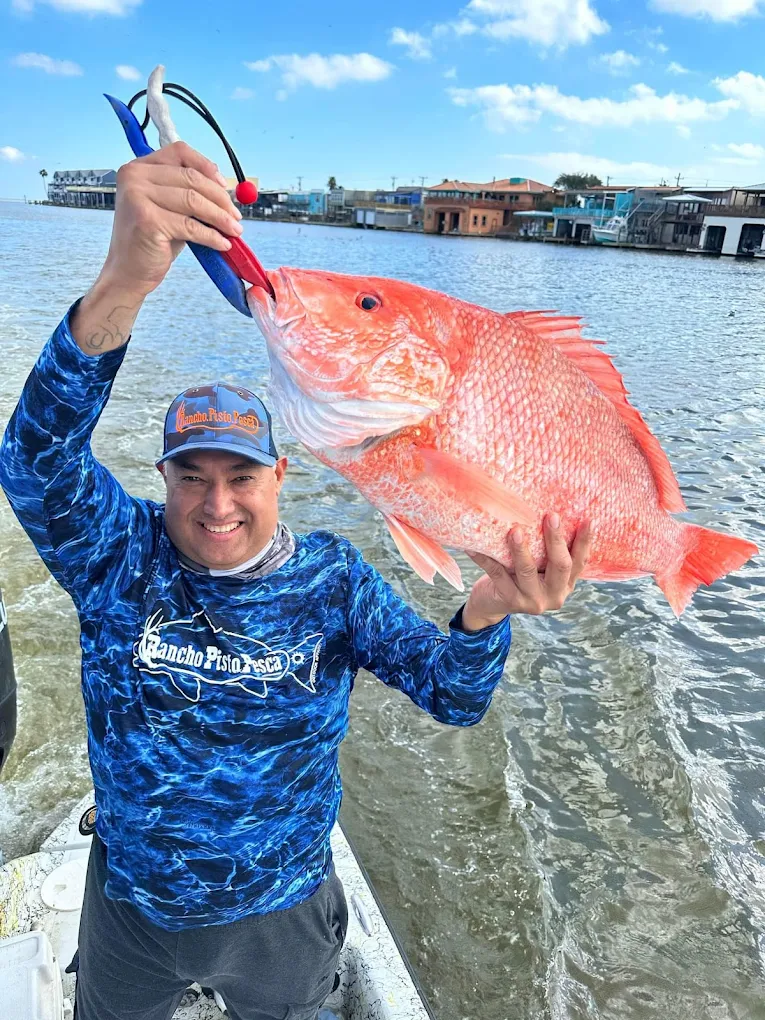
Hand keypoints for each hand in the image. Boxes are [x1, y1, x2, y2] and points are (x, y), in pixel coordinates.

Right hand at [99, 141, 243, 298]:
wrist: (129, 272)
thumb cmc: (152, 240)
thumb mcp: (169, 208)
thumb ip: (187, 191)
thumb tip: (225, 187)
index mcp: (138, 168)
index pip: (179, 153)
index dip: (207, 166)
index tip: (225, 185)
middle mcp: (134, 177)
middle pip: (191, 178)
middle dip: (220, 199)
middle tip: (236, 216)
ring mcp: (138, 197)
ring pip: (193, 201)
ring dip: (220, 218)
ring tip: (235, 231)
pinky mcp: (147, 220)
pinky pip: (191, 226)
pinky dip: (212, 236)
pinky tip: (222, 243)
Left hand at [462, 514, 590, 628]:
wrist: (492, 605)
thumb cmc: (518, 577)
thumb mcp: (538, 568)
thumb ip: (546, 551)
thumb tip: (548, 510)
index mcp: (565, 584)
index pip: (580, 562)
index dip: (584, 541)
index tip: (588, 519)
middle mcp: (554, 595)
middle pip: (560, 565)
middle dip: (556, 539)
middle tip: (551, 516)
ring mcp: (533, 601)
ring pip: (528, 571)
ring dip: (521, 549)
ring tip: (515, 530)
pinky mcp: (510, 601)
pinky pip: (497, 573)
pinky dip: (485, 558)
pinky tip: (474, 547)